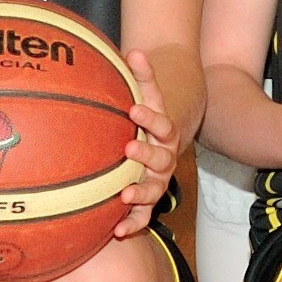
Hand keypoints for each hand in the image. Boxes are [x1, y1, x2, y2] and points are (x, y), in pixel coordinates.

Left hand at [117, 65, 183, 235]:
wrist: (155, 145)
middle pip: (162, 160)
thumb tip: (133, 50)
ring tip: (124, 196)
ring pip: (155, 190)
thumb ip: (143, 76)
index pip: (162, 124)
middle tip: (128, 149)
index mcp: (164, 133)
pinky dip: (133, 224)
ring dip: (141, 194)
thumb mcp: (146, 95)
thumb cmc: (143, 118)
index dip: (150, 118)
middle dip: (145, 156)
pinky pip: (144, 217)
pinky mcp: (148, 203)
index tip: (133, 109)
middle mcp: (164, 159)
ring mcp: (158, 182)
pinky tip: (117, 231)